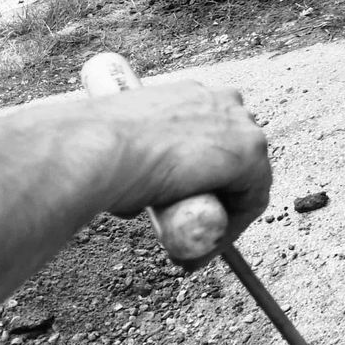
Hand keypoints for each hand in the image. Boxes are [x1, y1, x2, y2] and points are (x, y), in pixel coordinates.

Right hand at [85, 82, 270, 243]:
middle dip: (211, 197)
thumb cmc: (94, 147)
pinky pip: (250, 202)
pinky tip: (203, 250)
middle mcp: (222, 102)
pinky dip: (231, 230)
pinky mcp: (250, 154)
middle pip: (230, 161)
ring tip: (188, 247)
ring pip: (243, 182)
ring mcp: (241, 125)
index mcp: (192, 95)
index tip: (176, 211)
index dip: (197, 181)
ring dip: (219, 217)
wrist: (96, 150)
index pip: (210, 142)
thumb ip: (135, 159)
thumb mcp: (120, 145)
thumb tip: (132, 183)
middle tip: (183, 228)